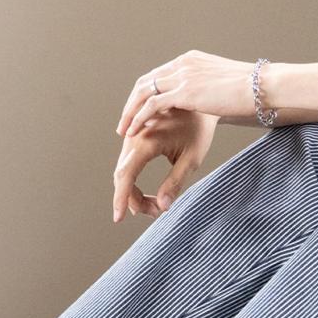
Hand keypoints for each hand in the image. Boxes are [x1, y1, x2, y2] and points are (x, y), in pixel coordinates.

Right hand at [112, 108, 219, 222]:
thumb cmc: (199, 128)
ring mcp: (131, 135)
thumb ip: (176, 183)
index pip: (126, 176)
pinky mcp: (133, 136)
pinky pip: (127, 163)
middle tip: (156, 213)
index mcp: (147, 141)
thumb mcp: (192, 158)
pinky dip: (134, 181)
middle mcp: (134, 136)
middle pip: (123, 177)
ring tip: (156, 205)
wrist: (196, 98)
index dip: (121, 199)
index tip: (118, 219)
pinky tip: (149, 194)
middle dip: (135, 200)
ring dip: (135, 192)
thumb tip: (163, 207)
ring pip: (123, 171)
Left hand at [116, 50, 258, 137]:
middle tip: (124, 123)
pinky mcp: (185, 91)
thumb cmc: (253, 92)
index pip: (159, 75)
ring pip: (144, 92)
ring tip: (124, 130)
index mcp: (191, 60)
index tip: (138, 112)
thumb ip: (211, 90)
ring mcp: (183, 76)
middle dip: (132, 103)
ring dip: (130, 112)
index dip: (145, 95)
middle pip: (146, 82)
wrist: (263, 88)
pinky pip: (152, 105)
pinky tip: (134, 131)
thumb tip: (212, 100)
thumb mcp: (225, 86)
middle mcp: (183, 64)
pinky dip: (139, 117)